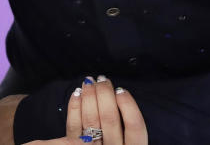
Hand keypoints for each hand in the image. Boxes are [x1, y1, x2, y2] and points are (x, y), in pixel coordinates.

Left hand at [27, 76, 147, 144]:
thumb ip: (127, 129)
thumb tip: (118, 95)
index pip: (136, 129)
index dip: (130, 107)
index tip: (121, 90)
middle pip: (110, 120)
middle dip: (105, 95)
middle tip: (102, 79)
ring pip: (91, 122)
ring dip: (89, 98)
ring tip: (88, 82)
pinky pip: (73, 128)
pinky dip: (74, 109)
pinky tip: (76, 94)